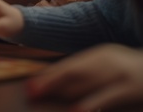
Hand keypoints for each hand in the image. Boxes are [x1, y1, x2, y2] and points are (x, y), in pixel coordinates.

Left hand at [28, 44, 142, 111]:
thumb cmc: (128, 72)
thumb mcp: (107, 65)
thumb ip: (84, 71)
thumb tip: (51, 81)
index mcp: (99, 55)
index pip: (68, 66)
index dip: (48, 75)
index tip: (30, 85)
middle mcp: (107, 62)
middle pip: (73, 74)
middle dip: (50, 84)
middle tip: (32, 93)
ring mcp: (119, 75)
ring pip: (85, 85)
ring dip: (63, 94)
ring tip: (46, 100)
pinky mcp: (130, 90)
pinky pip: (106, 98)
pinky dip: (90, 104)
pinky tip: (76, 110)